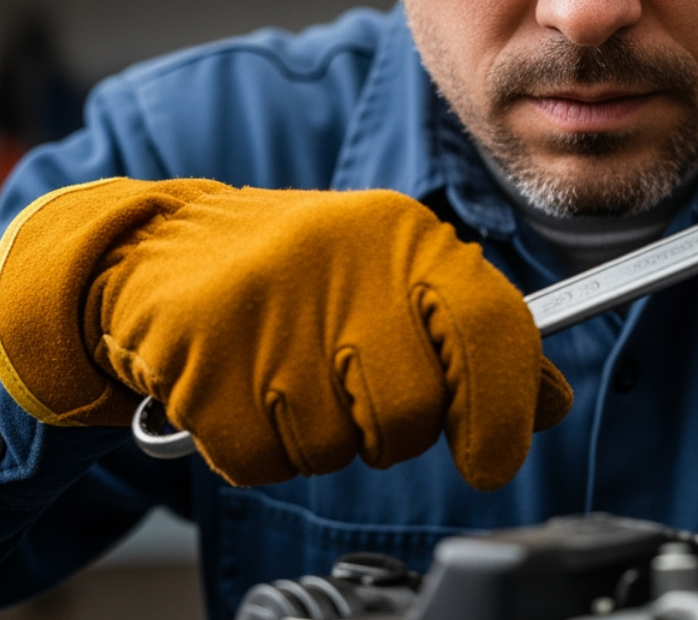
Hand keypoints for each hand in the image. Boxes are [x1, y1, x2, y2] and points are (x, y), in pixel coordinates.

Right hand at [0, 178, 571, 488]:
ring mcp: (270, 305)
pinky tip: (238, 393)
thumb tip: (549, 402)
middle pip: (410, 412)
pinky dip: (253, 449)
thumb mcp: (394, 280)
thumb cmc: (293, 276)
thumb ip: (475, 337)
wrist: (148, 250)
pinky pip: (261, 459)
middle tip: (353, 395)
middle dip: (388, 431)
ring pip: (335, 445)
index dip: (503, 409)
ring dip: (317, 439)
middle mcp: (346, 261)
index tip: (493, 456)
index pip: (492, 329)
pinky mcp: (201, 352)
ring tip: (286, 379)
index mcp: (406, 237)